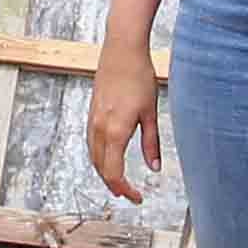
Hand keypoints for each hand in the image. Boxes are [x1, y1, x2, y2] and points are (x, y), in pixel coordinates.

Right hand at [84, 45, 163, 202]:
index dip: (125, 190)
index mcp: (115, 132)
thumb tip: (155, 167)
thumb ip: (151, 143)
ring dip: (105, 172)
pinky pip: (92, 143)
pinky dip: (99, 157)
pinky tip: (110, 157)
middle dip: (114, 185)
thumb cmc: (138, 77)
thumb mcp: (150, 113)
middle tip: (130, 194)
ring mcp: (93, 120)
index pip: (114, 173)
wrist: (121, 50)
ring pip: (94, 157)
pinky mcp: (92, 112)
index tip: (137, 197)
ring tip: (119, 181)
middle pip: (101, 169)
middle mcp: (100, 129)